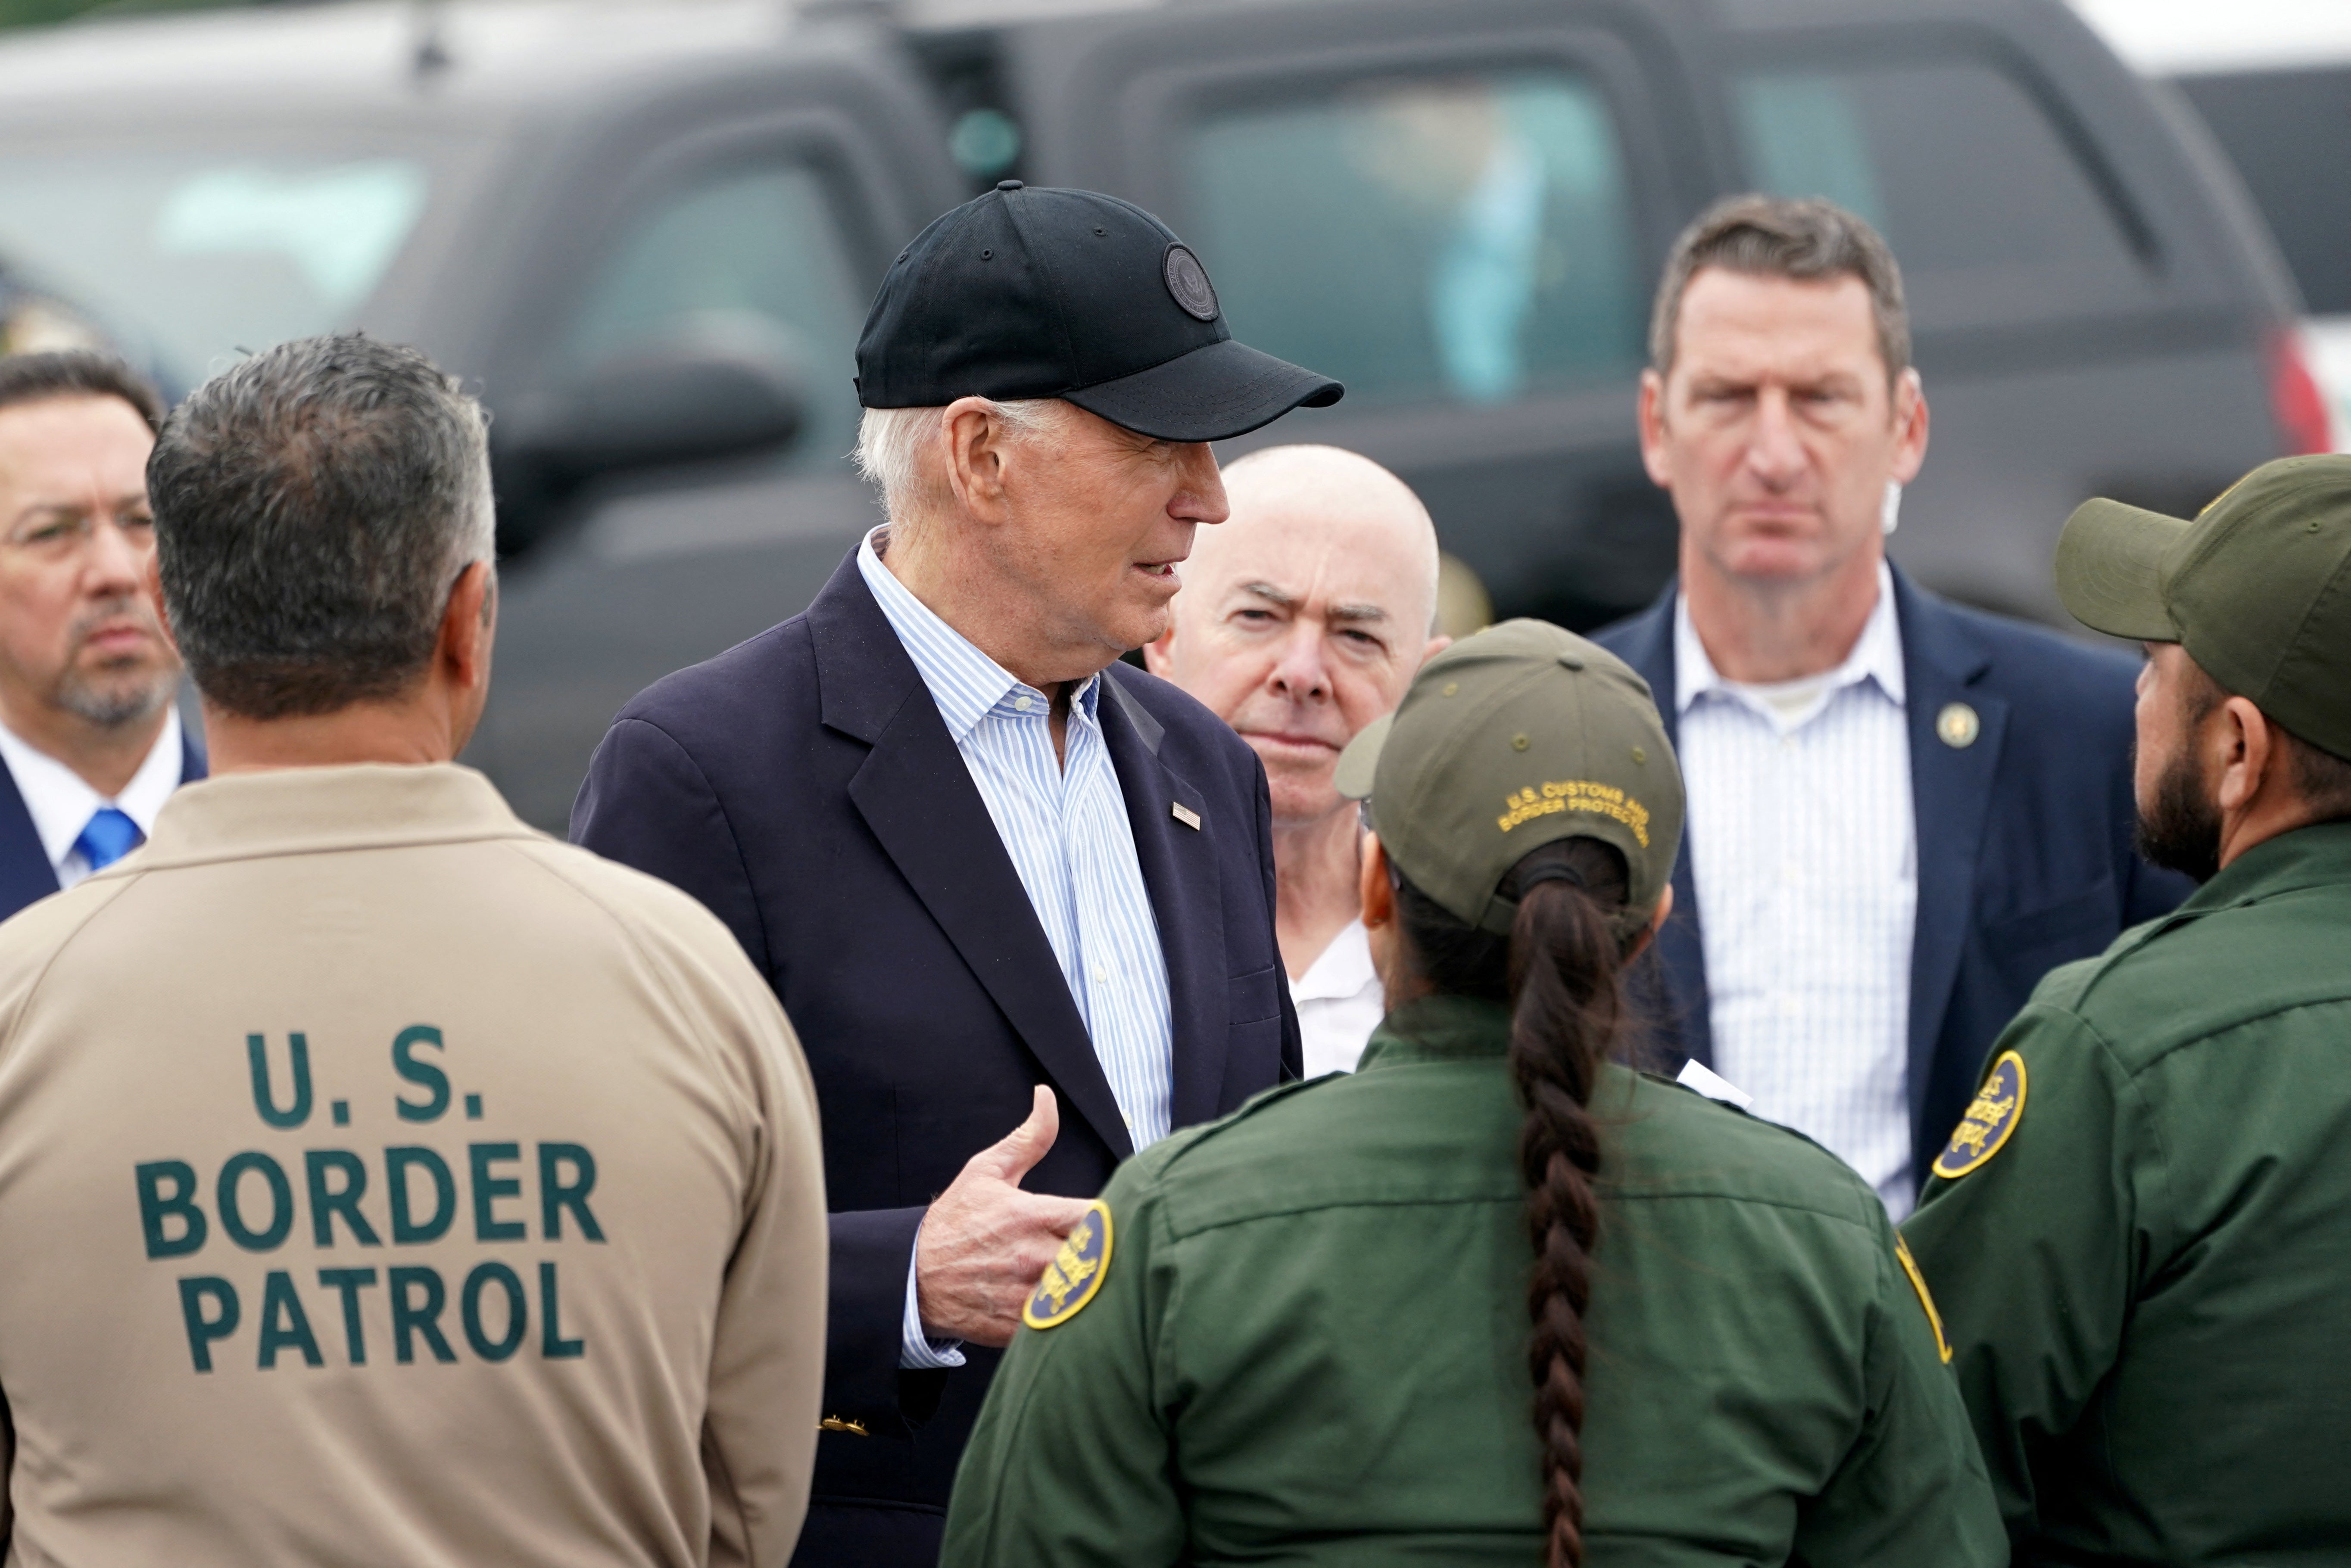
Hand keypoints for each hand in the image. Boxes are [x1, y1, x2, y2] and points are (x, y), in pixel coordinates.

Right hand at [915, 1086, 1092, 1346]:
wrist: (913, 1278)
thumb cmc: (955, 1223)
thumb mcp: (987, 1171)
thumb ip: (1028, 1137)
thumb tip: (1046, 1096)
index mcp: (1033, 1216)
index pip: (1100, 1216)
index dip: (1117, 1218)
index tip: (1117, 1217)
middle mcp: (1034, 1257)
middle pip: (1102, 1259)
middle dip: (1110, 1254)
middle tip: (1111, 1251)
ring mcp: (1028, 1296)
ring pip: (1089, 1296)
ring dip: (1096, 1287)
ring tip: (1096, 1279)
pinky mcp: (1021, 1328)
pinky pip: (1065, 1326)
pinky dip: (1074, 1317)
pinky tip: (1072, 1306)